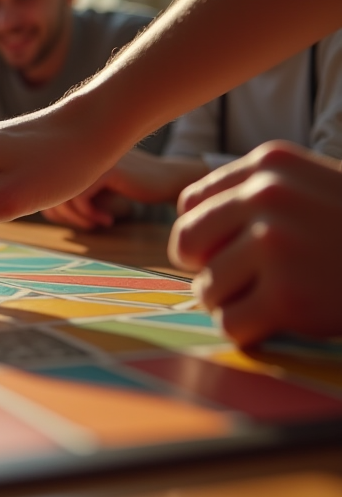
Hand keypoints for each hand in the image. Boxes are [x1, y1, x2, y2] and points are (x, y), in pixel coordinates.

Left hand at [42, 151, 206, 229]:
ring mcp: (92, 158)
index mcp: (72, 152)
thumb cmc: (132, 185)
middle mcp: (78, 151)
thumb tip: (47, 212)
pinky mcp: (107, 170)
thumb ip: (73, 192)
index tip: (74, 220)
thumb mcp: (97, 188)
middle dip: (61, 215)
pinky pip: (81, 198)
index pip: (41, 182)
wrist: (169, 179)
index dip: (53, 208)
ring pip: (62, 195)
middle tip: (82, 226)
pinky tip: (107, 220)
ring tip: (93, 225)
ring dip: (76, 218)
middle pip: (46, 188)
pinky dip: (90, 215)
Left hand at [170, 140, 341, 346]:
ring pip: (207, 288)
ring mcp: (276, 244)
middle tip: (240, 282)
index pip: (190, 203)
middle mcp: (267, 195)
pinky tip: (280, 322)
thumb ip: (254, 197)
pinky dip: (250, 332)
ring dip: (233, 303)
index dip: (205, 234)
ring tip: (275, 299)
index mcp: (269, 164)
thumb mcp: (310, 188)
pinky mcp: (287, 295)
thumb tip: (186, 238)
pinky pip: (230, 324)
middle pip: (186, 243)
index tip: (236, 248)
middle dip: (206, 268)